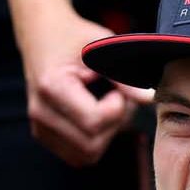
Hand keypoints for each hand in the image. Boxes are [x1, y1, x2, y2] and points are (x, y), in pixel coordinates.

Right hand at [15, 6, 151, 166]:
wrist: (42, 34)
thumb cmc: (73, 36)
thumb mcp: (102, 47)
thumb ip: (125, 76)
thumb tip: (150, 99)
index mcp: (52, 87)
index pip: (94, 122)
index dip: (116, 108)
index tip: (116, 89)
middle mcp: (40, 111)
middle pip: (91, 145)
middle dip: (112, 125)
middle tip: (115, 98)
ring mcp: (38, 126)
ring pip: (86, 155)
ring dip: (104, 135)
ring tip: (104, 106)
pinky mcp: (42, 134)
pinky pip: (77, 155)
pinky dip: (92, 141)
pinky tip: (93, 115)